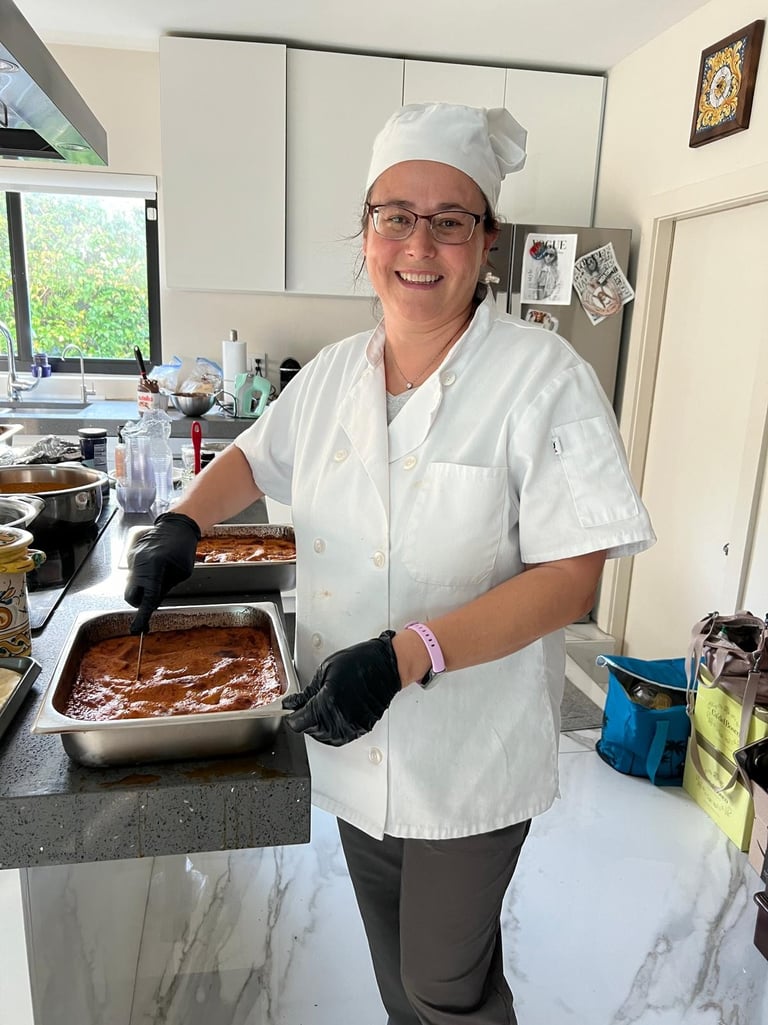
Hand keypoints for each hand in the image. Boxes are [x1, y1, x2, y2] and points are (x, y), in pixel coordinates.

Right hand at [124, 512, 200, 634]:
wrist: (176, 525)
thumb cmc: (183, 547)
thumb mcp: (182, 572)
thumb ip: (165, 588)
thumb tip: (154, 602)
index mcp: (154, 566)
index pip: (148, 597)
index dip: (143, 615)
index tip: (138, 628)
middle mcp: (139, 562)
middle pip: (131, 595)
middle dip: (140, 601)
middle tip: (152, 599)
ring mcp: (133, 559)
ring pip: (132, 585)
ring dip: (143, 588)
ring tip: (159, 577)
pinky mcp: (131, 556)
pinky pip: (134, 574)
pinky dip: (143, 577)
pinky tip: (156, 567)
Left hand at [283, 631, 400, 745]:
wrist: (387, 666)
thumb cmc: (361, 662)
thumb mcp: (325, 670)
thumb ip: (308, 692)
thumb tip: (295, 704)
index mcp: (327, 703)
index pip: (298, 722)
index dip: (291, 715)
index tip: (291, 709)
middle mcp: (339, 719)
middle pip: (309, 731)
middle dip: (304, 718)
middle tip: (304, 704)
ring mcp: (351, 726)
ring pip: (323, 737)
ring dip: (316, 726)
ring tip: (318, 709)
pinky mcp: (360, 729)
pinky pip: (338, 737)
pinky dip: (330, 729)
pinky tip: (331, 716)